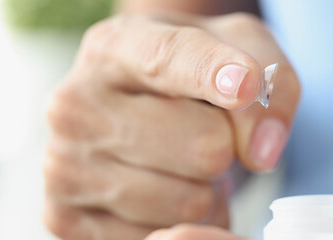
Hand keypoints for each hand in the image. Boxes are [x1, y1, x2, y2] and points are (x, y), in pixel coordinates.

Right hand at [43, 12, 299, 239]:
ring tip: (181, 164)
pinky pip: (162, 238)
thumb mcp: (243, 55)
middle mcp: (75, 103)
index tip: (247, 86)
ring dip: (204, 190)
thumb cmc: (196, 79)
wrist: (139, 111)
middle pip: (203, 146)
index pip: (170, 58)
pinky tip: (161, 193)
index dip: (213, 74)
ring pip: (188, 202)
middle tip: (206, 134)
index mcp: (115, 47)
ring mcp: (63, 165)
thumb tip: (259, 152)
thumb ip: (269, 90)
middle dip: (224, 147)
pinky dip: (180, 224)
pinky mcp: (66, 220)